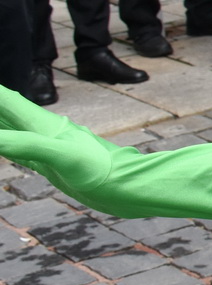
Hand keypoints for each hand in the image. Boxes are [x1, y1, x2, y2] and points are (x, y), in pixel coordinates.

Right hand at [0, 87, 121, 201]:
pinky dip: (2, 144)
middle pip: (3, 111)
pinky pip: (16, 148)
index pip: (4, 98)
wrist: (126, 187)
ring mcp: (44, 145)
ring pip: (8, 129)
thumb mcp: (60, 157)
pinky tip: (2, 144)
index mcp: (40, 122)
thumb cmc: (99, 170)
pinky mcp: (48, 163)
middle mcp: (40, 129)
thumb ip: (26, 145)